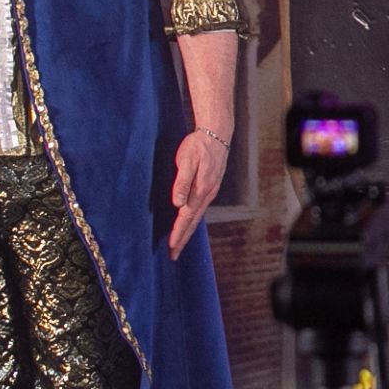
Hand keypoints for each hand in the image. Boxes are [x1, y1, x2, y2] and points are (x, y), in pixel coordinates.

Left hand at [168, 129, 228, 257]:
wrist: (217, 133)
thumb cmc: (199, 145)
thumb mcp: (187, 160)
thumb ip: (182, 182)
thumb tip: (178, 203)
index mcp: (201, 190)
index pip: (186, 217)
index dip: (178, 233)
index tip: (171, 248)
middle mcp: (207, 194)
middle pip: (193, 222)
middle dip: (183, 239)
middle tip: (173, 255)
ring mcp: (210, 191)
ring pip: (197, 217)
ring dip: (188, 231)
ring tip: (179, 243)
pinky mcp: (210, 187)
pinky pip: (200, 209)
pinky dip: (193, 220)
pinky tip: (188, 222)